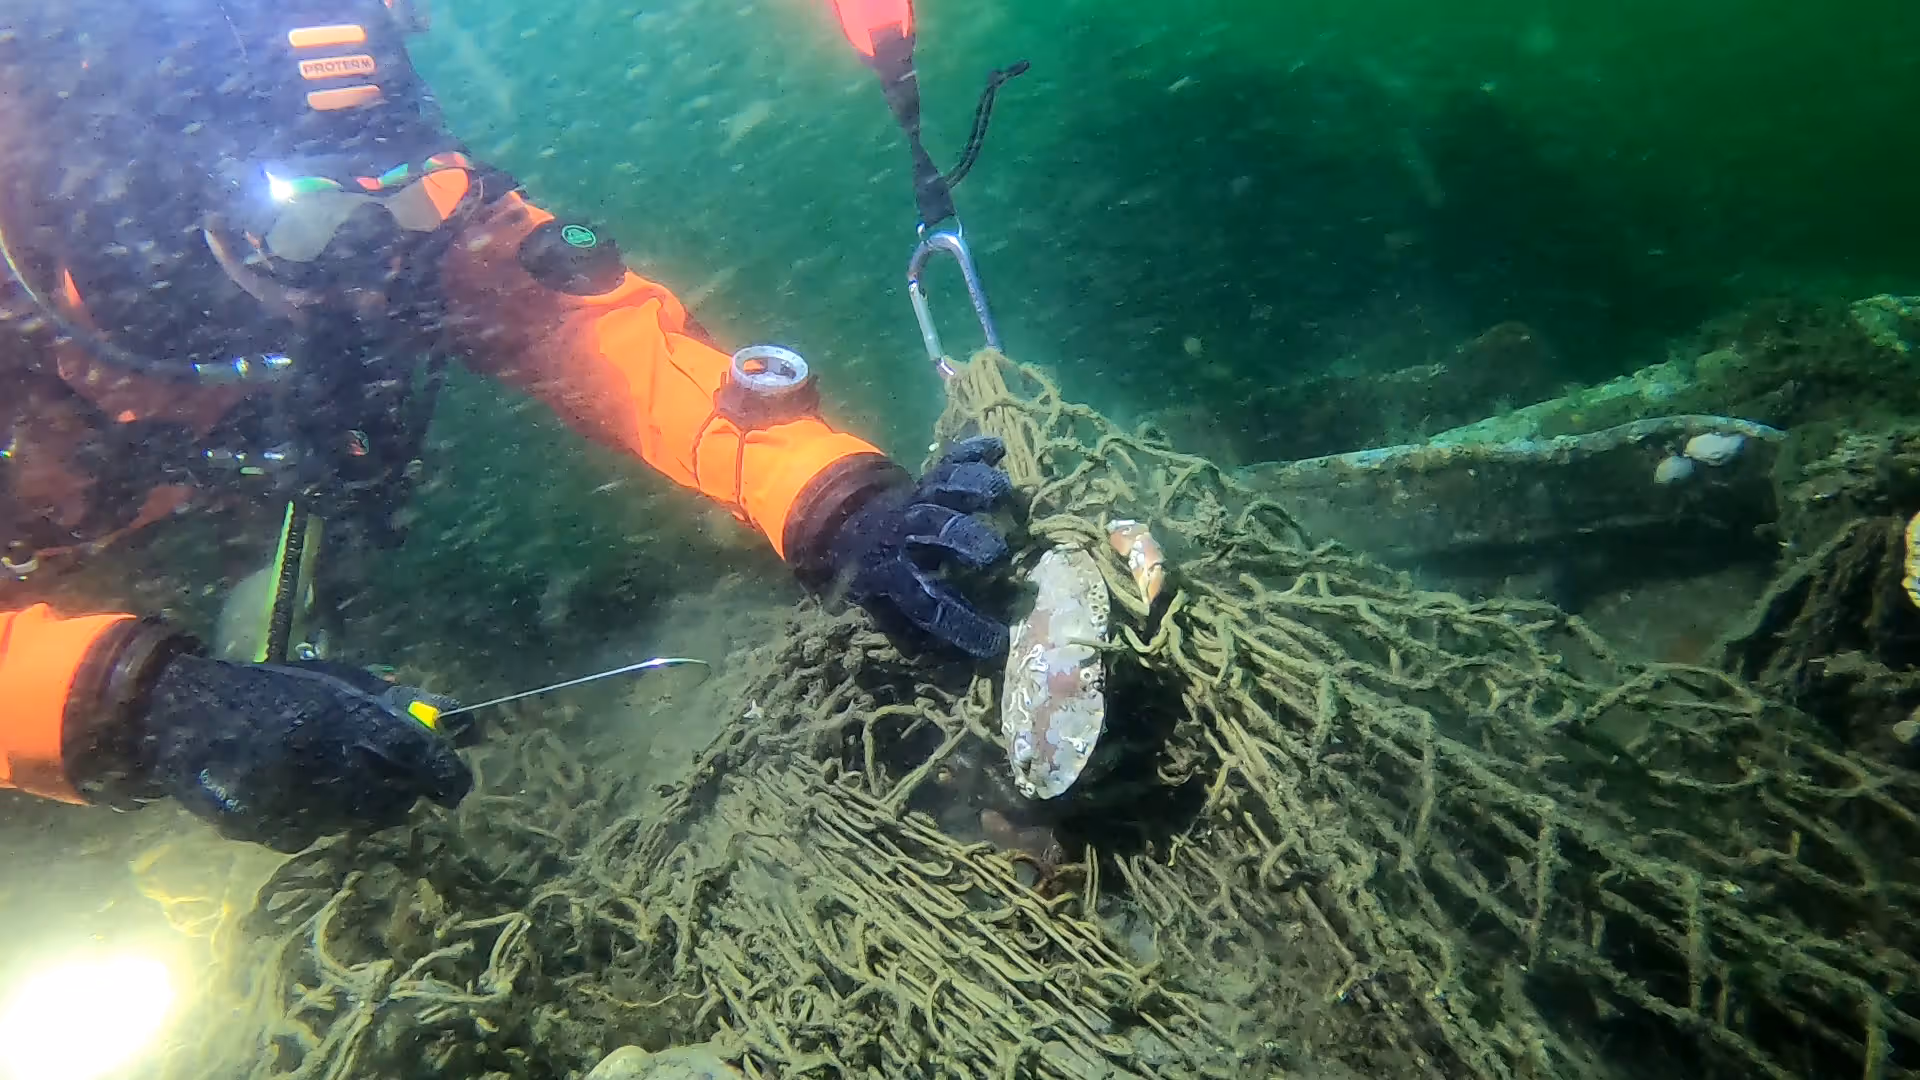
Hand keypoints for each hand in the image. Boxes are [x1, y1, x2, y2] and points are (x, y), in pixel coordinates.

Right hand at [140, 655, 470, 851]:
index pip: (426, 762)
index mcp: (353, 721)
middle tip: (383, 771)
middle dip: (401, 790)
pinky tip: (294, 790)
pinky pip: (315, 834)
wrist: (185, 712)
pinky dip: (317, 818)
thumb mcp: (344, 680)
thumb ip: (404, 703)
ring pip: (359, 821)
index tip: (453, 786)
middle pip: (397, 800)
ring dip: (360, 803)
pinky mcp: (271, 830)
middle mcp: (332, 765)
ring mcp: (301, 803)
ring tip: (331, 772)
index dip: (448, 778)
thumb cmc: (276, 689)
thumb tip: (465, 721)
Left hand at [827, 435, 1014, 657]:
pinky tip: (997, 448)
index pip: (927, 603)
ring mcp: (918, 500)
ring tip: (1003, 493)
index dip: (960, 623)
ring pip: (944, 488)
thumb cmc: (876, 578)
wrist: (849, 524)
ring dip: (973, 487)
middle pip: (933, 529)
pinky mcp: (930, 478)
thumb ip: (912, 633)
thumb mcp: (879, 610)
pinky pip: (951, 460)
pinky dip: (973, 451)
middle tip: (995, 554)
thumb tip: (957, 671)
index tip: (995, 642)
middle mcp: (905, 533)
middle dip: (964, 538)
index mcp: (892, 573)